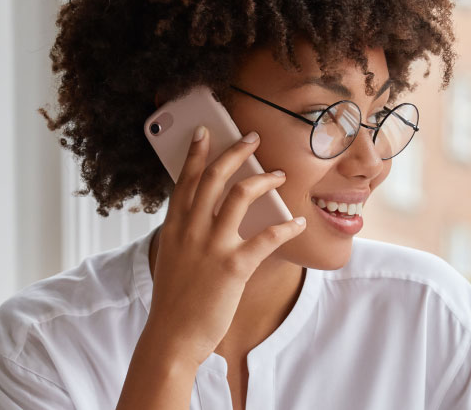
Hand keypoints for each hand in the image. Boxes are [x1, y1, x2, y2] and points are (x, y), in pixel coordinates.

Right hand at [143, 126, 305, 367]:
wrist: (172, 337)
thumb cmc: (175, 300)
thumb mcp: (172, 258)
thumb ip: (186, 234)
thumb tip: (206, 216)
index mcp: (174, 227)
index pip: (184, 180)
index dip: (195, 153)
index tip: (205, 132)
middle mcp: (191, 230)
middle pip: (214, 177)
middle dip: (235, 152)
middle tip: (252, 138)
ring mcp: (212, 247)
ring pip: (240, 196)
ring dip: (264, 180)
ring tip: (279, 175)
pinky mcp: (233, 267)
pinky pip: (266, 237)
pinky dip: (286, 227)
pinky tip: (298, 223)